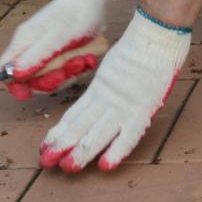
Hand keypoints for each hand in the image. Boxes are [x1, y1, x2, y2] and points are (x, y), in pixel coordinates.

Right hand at [0, 0, 108, 100]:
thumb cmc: (73, 15)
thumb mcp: (55, 38)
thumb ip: (35, 57)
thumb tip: (14, 76)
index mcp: (23, 43)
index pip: (5, 70)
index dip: (14, 85)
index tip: (27, 94)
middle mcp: (32, 48)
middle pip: (33, 79)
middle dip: (52, 80)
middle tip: (67, 71)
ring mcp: (47, 51)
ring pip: (53, 77)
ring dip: (70, 73)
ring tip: (83, 59)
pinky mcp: (62, 54)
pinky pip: (67, 71)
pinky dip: (78, 67)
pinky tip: (88, 58)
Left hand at [40, 9, 189, 171]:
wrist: (156, 34)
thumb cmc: (140, 46)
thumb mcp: (113, 67)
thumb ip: (105, 86)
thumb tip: (96, 101)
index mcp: (99, 90)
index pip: (74, 115)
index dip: (59, 133)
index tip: (45, 147)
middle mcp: (107, 100)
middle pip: (80, 126)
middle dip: (62, 145)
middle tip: (45, 162)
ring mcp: (124, 105)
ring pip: (98, 132)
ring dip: (82, 152)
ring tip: (67, 167)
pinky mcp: (143, 108)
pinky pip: (130, 134)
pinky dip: (118, 150)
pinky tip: (105, 165)